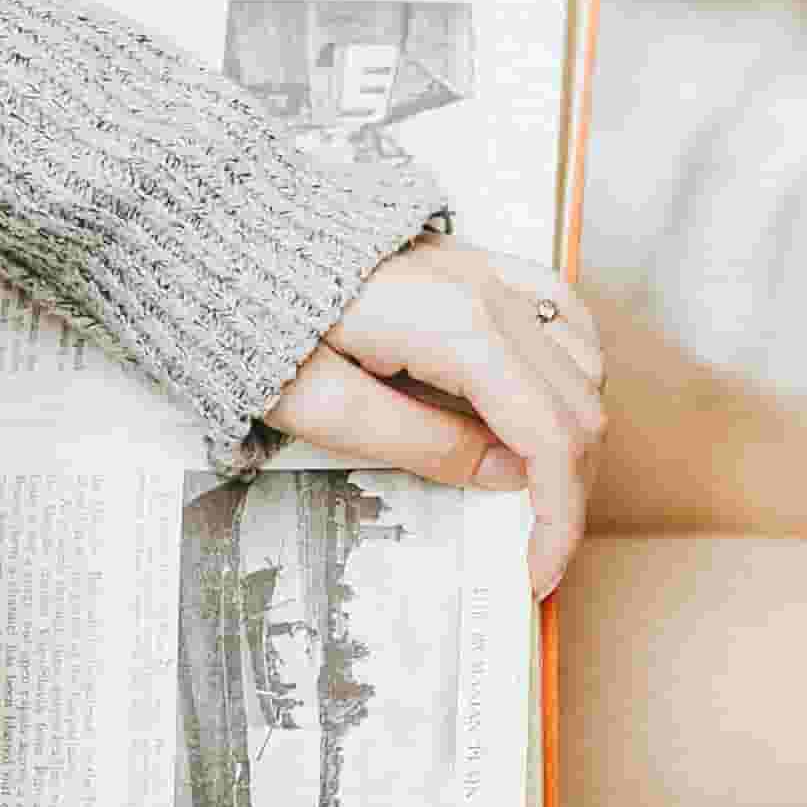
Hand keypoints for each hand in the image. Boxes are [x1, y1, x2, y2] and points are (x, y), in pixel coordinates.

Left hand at [264, 236, 605, 595]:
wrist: (222, 237)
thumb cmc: (251, 315)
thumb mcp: (320, 406)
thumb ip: (420, 445)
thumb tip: (505, 476)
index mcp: (459, 329)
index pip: (549, 436)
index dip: (557, 516)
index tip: (538, 570)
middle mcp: (489, 290)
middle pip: (580, 403)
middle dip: (569, 488)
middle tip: (536, 545)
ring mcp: (486, 269)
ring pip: (584, 359)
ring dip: (573, 432)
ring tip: (534, 488)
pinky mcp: (474, 264)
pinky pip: (559, 311)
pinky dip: (570, 368)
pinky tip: (547, 403)